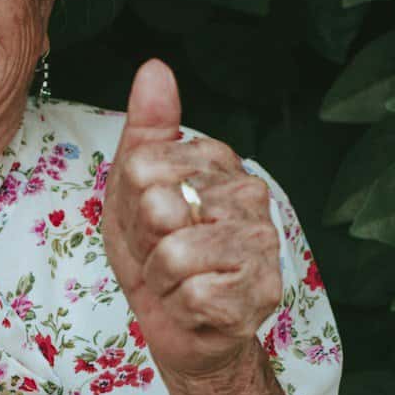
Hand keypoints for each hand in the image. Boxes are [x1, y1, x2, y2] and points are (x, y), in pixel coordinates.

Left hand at [101, 60, 281, 382]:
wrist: (181, 325)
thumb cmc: (155, 253)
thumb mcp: (132, 188)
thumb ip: (146, 129)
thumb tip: (155, 69)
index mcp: (218, 162)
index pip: (144, 166)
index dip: (131, 203)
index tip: (147, 221)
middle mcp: (250, 192)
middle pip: (159, 207)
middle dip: (144, 241)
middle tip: (161, 253)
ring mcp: (262, 241)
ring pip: (175, 254)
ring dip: (161, 278)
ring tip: (179, 280)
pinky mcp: (263, 290)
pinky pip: (193, 294)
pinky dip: (181, 307)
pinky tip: (197, 305)